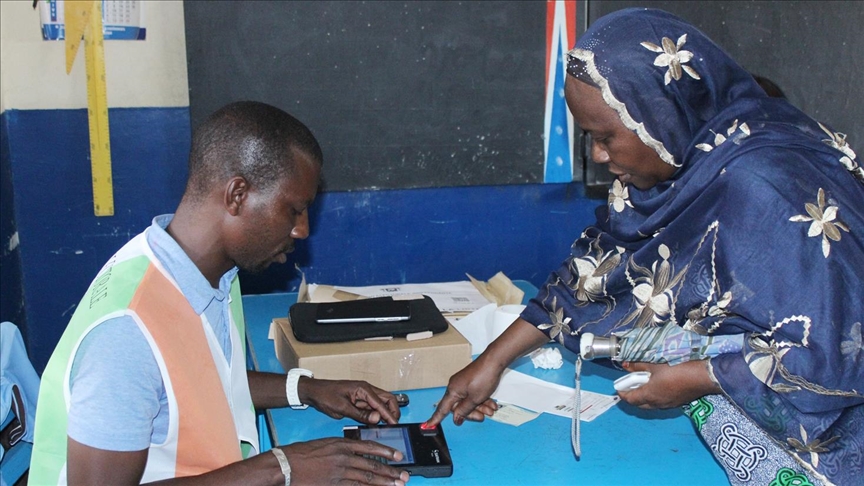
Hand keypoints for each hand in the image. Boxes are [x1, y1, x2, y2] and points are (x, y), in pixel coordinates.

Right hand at [282, 438, 409, 485]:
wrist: (285, 465)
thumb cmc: (301, 454)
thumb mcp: (325, 444)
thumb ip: (342, 448)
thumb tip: (358, 454)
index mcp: (342, 444)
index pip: (370, 447)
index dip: (386, 452)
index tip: (398, 456)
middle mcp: (344, 457)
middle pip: (372, 465)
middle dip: (390, 471)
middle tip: (404, 476)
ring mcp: (339, 472)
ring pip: (367, 478)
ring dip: (384, 482)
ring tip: (397, 485)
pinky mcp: (334, 485)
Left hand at [299, 378, 400, 424]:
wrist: (314, 392)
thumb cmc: (326, 396)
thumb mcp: (342, 407)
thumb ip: (360, 414)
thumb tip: (377, 418)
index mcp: (363, 388)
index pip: (382, 402)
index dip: (389, 414)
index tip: (394, 424)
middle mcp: (367, 390)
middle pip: (387, 399)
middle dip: (393, 411)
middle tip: (394, 424)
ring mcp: (364, 395)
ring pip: (381, 403)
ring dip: (385, 413)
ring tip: (387, 425)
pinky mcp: (360, 400)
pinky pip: (372, 407)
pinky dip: (376, 414)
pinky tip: (376, 423)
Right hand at [425, 358, 500, 426]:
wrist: (494, 362)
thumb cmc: (483, 376)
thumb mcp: (474, 399)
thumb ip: (464, 410)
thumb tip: (456, 418)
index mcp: (453, 391)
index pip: (442, 409)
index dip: (436, 418)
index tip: (429, 425)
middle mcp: (456, 387)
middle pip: (460, 407)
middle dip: (472, 413)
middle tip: (482, 416)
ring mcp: (464, 384)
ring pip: (470, 402)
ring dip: (481, 407)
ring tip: (491, 409)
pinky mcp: (472, 382)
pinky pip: (474, 395)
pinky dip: (483, 401)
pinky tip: (491, 404)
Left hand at [617, 360, 720, 408]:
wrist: (702, 377)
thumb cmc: (676, 369)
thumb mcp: (654, 364)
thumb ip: (638, 366)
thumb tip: (625, 366)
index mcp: (649, 395)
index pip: (630, 399)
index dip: (622, 393)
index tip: (618, 387)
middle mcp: (657, 404)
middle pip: (639, 404)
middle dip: (632, 396)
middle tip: (630, 385)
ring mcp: (668, 405)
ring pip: (650, 404)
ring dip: (644, 396)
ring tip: (644, 383)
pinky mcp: (677, 403)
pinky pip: (661, 403)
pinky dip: (654, 396)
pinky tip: (658, 386)